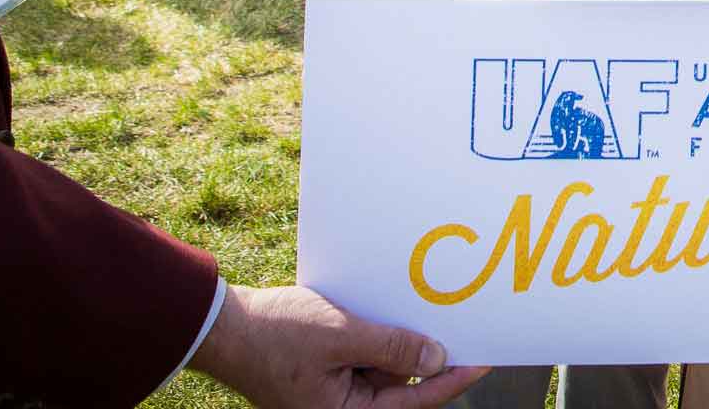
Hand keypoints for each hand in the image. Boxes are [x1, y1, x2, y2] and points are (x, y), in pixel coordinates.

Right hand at [189, 284, 487, 408]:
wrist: (225, 327)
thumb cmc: (276, 334)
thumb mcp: (341, 336)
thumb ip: (391, 348)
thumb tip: (436, 357)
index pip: (415, 400)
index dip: (452, 378)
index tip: (484, 359)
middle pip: (401, 385)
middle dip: (427, 355)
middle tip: (462, 326)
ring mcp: (333, 393)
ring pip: (383, 368)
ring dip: (399, 341)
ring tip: (422, 309)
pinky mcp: (325, 374)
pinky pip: (363, 358)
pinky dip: (377, 337)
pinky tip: (386, 310)